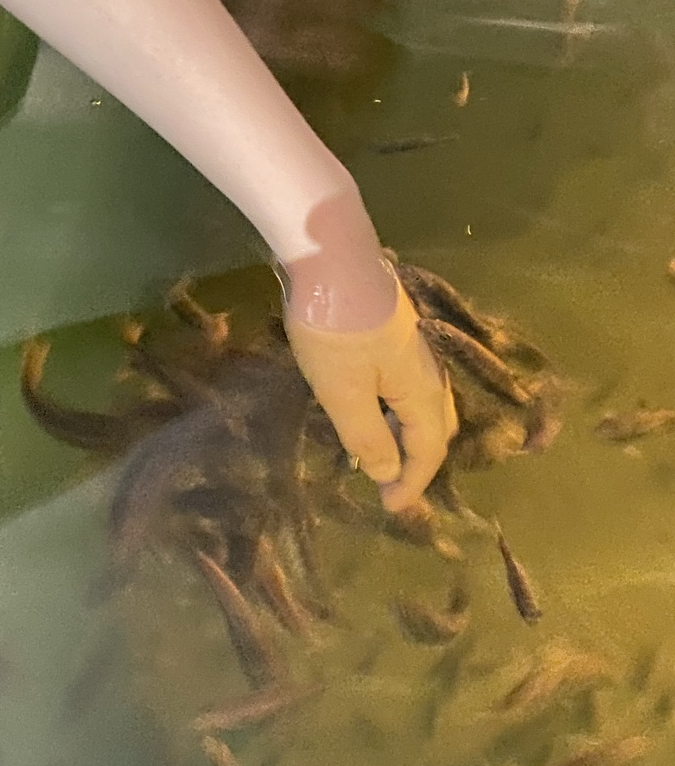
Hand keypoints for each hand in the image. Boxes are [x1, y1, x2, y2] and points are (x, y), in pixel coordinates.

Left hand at [283, 255, 457, 513]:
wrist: (331, 256)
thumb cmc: (336, 331)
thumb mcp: (344, 393)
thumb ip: (368, 437)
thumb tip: (388, 473)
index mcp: (422, 391)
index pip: (428, 450)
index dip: (412, 483)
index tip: (390, 509)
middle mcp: (428, 371)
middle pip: (435, 427)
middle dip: (418, 462)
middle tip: (392, 486)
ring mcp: (413, 349)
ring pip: (422, 405)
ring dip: (407, 436)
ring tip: (380, 455)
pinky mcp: (393, 334)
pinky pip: (406, 386)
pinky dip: (396, 411)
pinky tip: (371, 410)